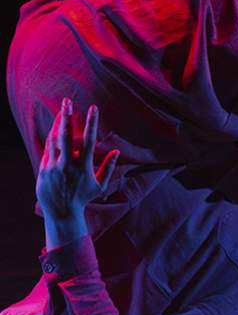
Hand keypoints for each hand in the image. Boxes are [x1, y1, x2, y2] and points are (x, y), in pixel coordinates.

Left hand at [36, 98, 118, 219]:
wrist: (61, 213)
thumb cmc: (83, 198)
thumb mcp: (100, 186)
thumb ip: (109, 167)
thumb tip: (117, 151)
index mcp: (83, 166)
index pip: (89, 139)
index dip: (92, 122)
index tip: (93, 107)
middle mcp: (67, 164)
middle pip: (66, 134)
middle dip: (66, 116)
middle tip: (67, 101)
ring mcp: (53, 167)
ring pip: (54, 140)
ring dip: (57, 124)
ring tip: (61, 111)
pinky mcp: (43, 170)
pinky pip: (47, 150)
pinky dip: (51, 139)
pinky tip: (54, 129)